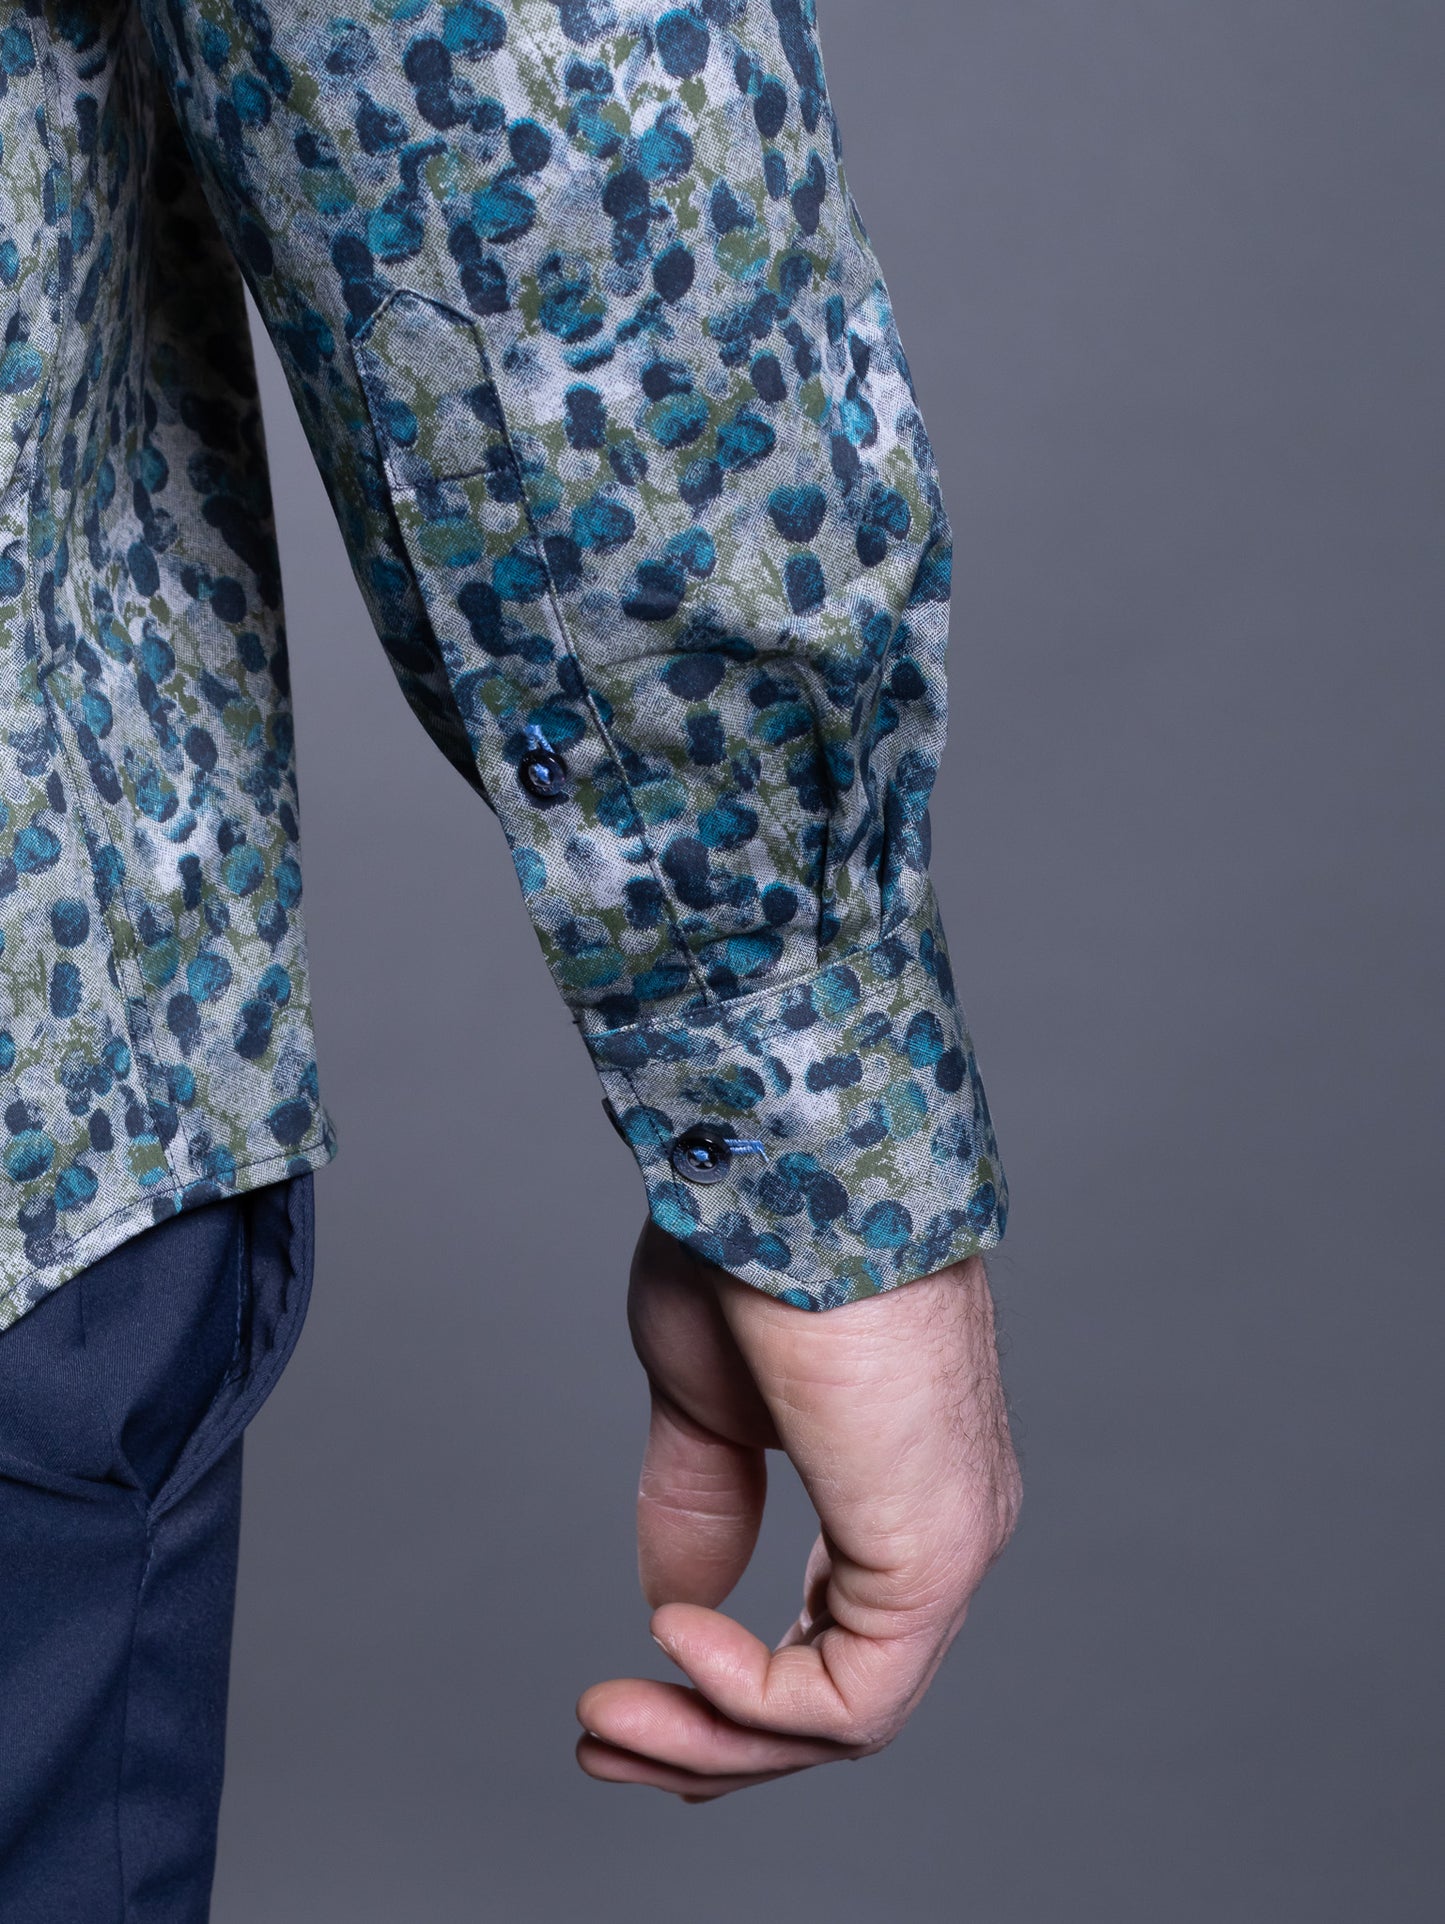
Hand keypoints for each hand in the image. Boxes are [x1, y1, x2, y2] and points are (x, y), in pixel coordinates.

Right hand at [576, 1222, 1021, 1800]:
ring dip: (714, 1738)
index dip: (734, 1698)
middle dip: (712, 1743)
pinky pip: (851, 1698)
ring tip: (611, 1718)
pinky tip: (673, 1639)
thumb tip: (676, 1609)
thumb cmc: (748, 1253)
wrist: (777, 1177)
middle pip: (842, 1700)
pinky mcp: (935, 1554)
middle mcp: (945, 1524)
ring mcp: (952, 1543)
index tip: (629, 1705)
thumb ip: (702, 1509)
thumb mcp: (704, 1407)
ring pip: (847, 1716)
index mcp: (898, 1484)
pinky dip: (749, 1695)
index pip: (839, 1645)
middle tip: (602, 1743)